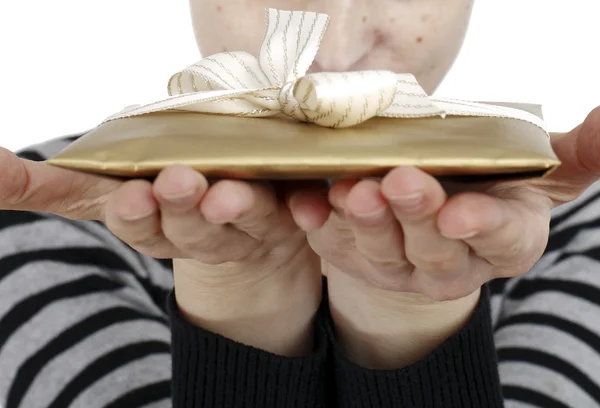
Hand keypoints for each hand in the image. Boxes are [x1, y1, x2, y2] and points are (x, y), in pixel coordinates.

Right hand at [103, 166, 329, 355]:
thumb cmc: (169, 201)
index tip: (131, 198)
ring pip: (242, 220)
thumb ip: (52, 185)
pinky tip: (306, 203)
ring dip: (236, 207)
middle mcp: (203, 232)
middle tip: (178, 183)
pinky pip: (299, 209)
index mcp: (159, 225)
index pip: (140, 226)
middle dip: (182, 208)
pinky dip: (304, 206)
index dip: (135, 216)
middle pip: (190, 227)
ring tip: (229, 193)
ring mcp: (248, 227)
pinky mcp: (289, 215)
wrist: (241, 233)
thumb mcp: (109, 191)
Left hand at [289, 106, 599, 367]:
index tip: (462, 214)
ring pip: (380, 249)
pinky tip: (305, 201)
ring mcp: (398, 267)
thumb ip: (571, 154)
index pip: (500, 239)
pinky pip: (332, 243)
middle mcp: (450, 264)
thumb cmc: (486, 192)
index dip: (482, 226)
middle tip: (401, 182)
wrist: (431, 224)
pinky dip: (317, 222)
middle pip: (432, 247)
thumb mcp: (533, 177)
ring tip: (352, 190)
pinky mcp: (354, 256)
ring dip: (364, 220)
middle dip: (416, 215)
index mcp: (501, 243)